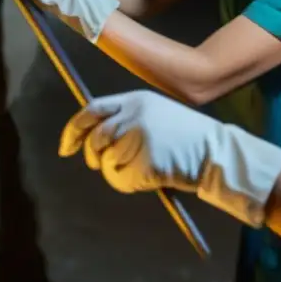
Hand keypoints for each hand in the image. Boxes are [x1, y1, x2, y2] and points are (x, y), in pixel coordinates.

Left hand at [59, 90, 280, 225]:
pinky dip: (128, 182)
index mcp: (136, 99)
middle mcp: (134, 114)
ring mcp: (138, 137)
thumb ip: (127, 118)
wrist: (215, 152)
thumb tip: (92, 135)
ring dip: (117, 170)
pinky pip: (119, 178)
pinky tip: (151, 176)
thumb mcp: (156, 114)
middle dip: (94, 156)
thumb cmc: (185, 137)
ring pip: (106, 161)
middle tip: (100, 164)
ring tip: (143, 167)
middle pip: (95, 139)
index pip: (92, 110)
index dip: (73, 129)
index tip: (65, 146)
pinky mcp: (143, 159)